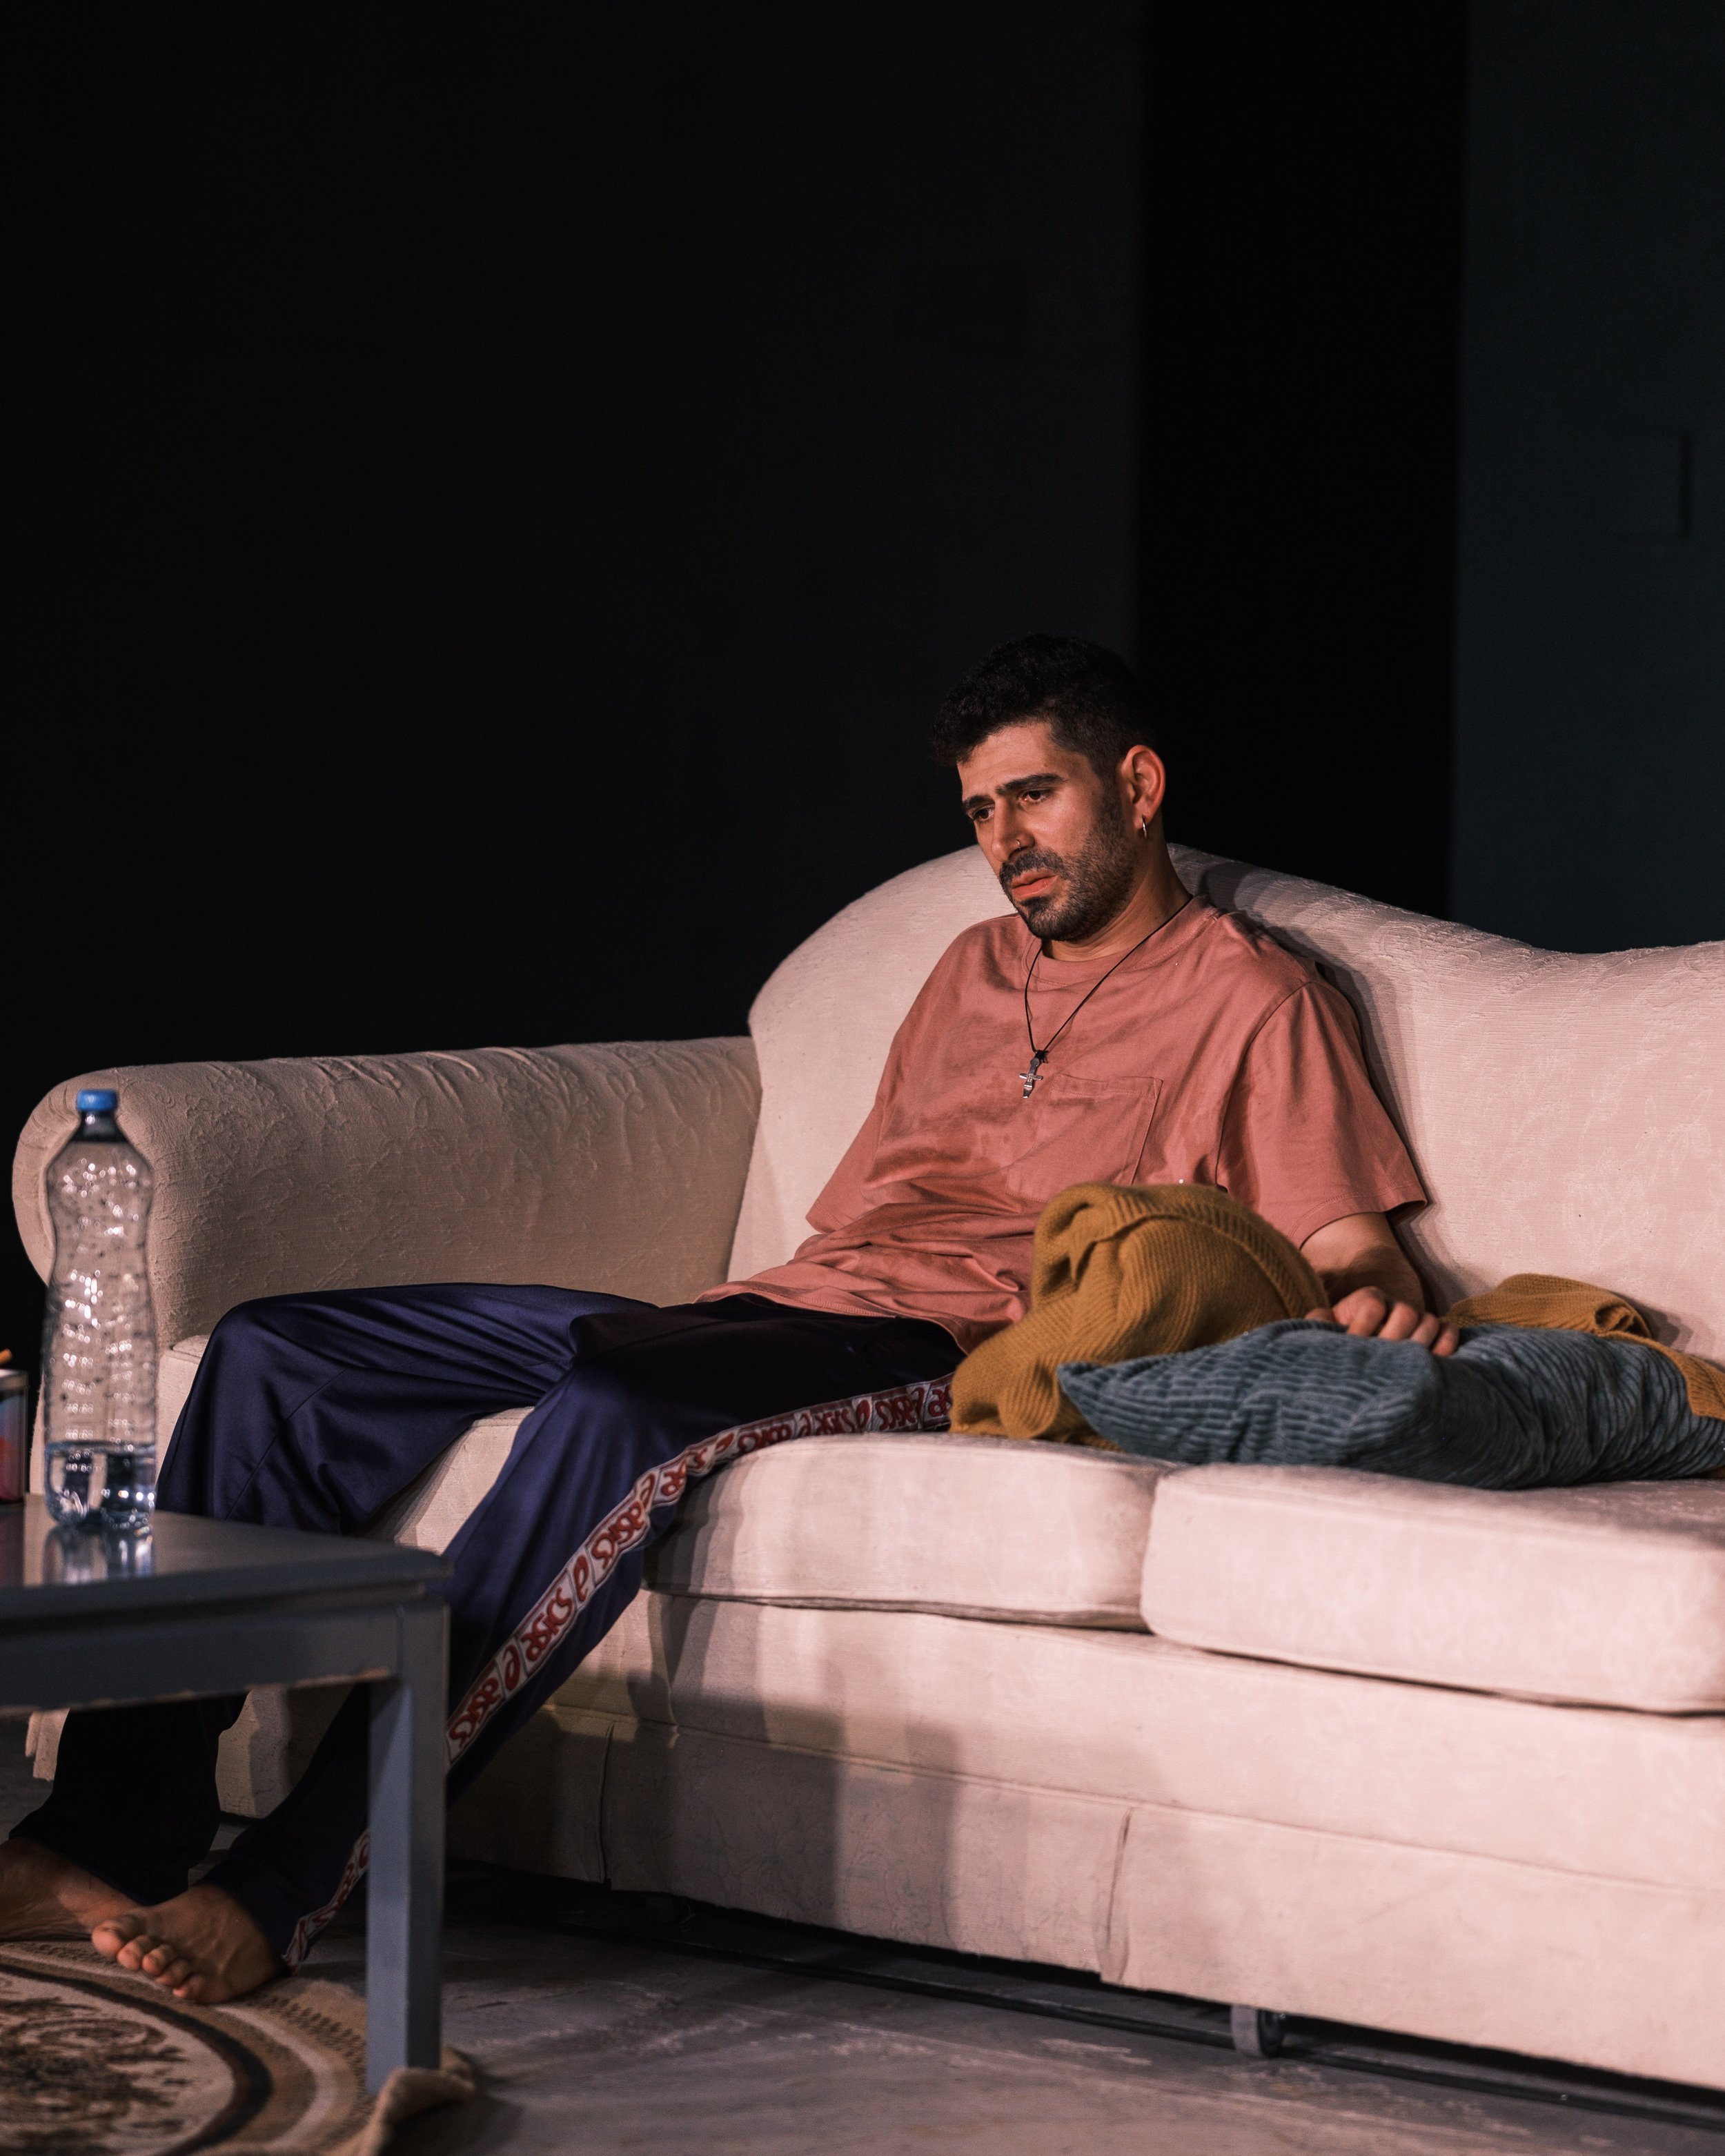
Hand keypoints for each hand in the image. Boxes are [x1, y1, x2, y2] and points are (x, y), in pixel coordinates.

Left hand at [1304, 1286, 1459, 1355]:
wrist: (1358, 1348)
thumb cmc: (1339, 1341)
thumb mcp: (1326, 1330)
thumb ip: (1319, 1323)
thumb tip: (1320, 1319)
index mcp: (1367, 1299)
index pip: (1373, 1305)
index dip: (1363, 1327)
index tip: (1352, 1350)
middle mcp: (1395, 1305)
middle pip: (1406, 1312)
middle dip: (1394, 1338)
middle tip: (1382, 1363)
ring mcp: (1417, 1318)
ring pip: (1429, 1320)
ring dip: (1420, 1344)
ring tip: (1406, 1368)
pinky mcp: (1434, 1333)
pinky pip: (1449, 1330)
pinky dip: (1446, 1344)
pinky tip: (1434, 1364)